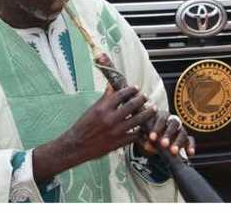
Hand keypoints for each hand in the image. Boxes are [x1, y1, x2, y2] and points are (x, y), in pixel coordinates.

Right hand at [33, 86, 156, 182]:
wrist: (77, 145)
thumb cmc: (83, 126)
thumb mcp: (92, 109)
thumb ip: (104, 98)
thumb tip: (111, 85)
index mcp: (102, 108)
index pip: (121, 94)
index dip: (130, 90)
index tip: (136, 88)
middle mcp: (110, 118)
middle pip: (132, 105)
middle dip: (141, 99)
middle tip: (146, 97)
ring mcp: (116, 131)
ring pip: (137, 119)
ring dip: (147, 113)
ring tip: (152, 109)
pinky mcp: (119, 142)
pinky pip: (135, 135)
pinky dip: (141, 130)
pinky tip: (145, 127)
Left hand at [139, 111, 194, 158]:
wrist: (154, 134)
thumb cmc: (146, 131)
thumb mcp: (142, 134)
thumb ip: (144, 138)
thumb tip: (147, 145)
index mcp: (161, 115)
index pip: (160, 119)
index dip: (156, 128)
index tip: (152, 138)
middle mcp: (172, 120)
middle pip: (173, 124)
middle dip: (168, 134)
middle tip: (163, 144)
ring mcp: (180, 129)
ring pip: (182, 133)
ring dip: (178, 142)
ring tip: (173, 152)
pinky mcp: (186, 137)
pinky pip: (191, 140)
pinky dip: (191, 146)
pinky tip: (190, 153)